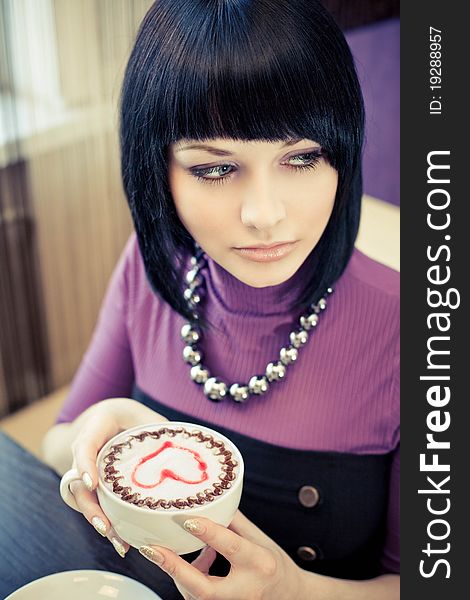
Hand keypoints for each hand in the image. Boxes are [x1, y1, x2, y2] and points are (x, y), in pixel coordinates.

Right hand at [66, 398, 166, 556]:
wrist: (110, 418)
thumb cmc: (130, 416)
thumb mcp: (146, 416)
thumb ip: (161, 430)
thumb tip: (186, 449)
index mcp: (97, 426)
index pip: (85, 445)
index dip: (85, 464)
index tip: (92, 483)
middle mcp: (85, 452)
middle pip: (78, 482)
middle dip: (90, 507)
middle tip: (106, 526)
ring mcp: (86, 471)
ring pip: (83, 499)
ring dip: (99, 521)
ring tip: (118, 541)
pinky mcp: (94, 486)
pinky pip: (94, 504)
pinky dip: (106, 522)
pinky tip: (123, 540)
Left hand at [139, 511, 305, 599]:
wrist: (292, 597)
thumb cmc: (275, 565)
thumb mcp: (260, 538)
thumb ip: (234, 520)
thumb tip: (208, 497)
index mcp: (259, 563)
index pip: (231, 547)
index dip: (208, 533)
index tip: (187, 520)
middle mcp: (246, 589)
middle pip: (204, 588)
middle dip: (175, 568)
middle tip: (151, 549)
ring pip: (196, 595)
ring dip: (180, 571)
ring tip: (169, 548)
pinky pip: (199, 598)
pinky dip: (191, 579)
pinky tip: (199, 560)